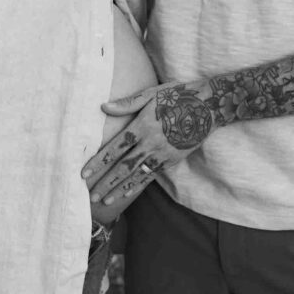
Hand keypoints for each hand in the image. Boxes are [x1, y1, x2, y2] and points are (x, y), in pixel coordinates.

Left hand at [82, 79, 212, 206]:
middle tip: (90, 195)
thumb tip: (104, 107)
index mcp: (142, 125)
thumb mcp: (152, 94)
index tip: (84, 173)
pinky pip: (151, 175)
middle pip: (123, 166)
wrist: (208, 106)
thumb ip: (128, 103)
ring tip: (105, 199)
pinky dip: (137, 185)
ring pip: (136, 174)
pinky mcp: (172, 160)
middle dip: (105, 181)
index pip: (115, 148)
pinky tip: (126, 193)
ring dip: (118, 188)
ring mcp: (162, 153)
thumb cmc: (178, 96)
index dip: (99, 162)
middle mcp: (150, 143)